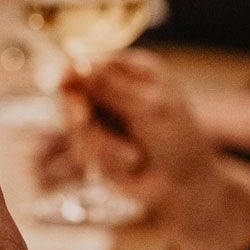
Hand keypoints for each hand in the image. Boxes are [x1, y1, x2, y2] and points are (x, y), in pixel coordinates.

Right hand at [66, 53, 249, 249]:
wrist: (185, 188)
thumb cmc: (178, 142)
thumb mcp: (148, 107)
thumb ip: (109, 86)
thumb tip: (74, 64)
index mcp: (134, 72)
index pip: (92, 62)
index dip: (73, 72)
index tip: (64, 81)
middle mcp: (116, 92)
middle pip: (74, 92)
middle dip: (79, 111)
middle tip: (83, 120)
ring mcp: (105, 120)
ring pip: (77, 124)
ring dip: (103, 144)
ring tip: (133, 157)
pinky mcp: (98, 147)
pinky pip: (83, 149)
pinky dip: (105, 159)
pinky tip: (129, 166)